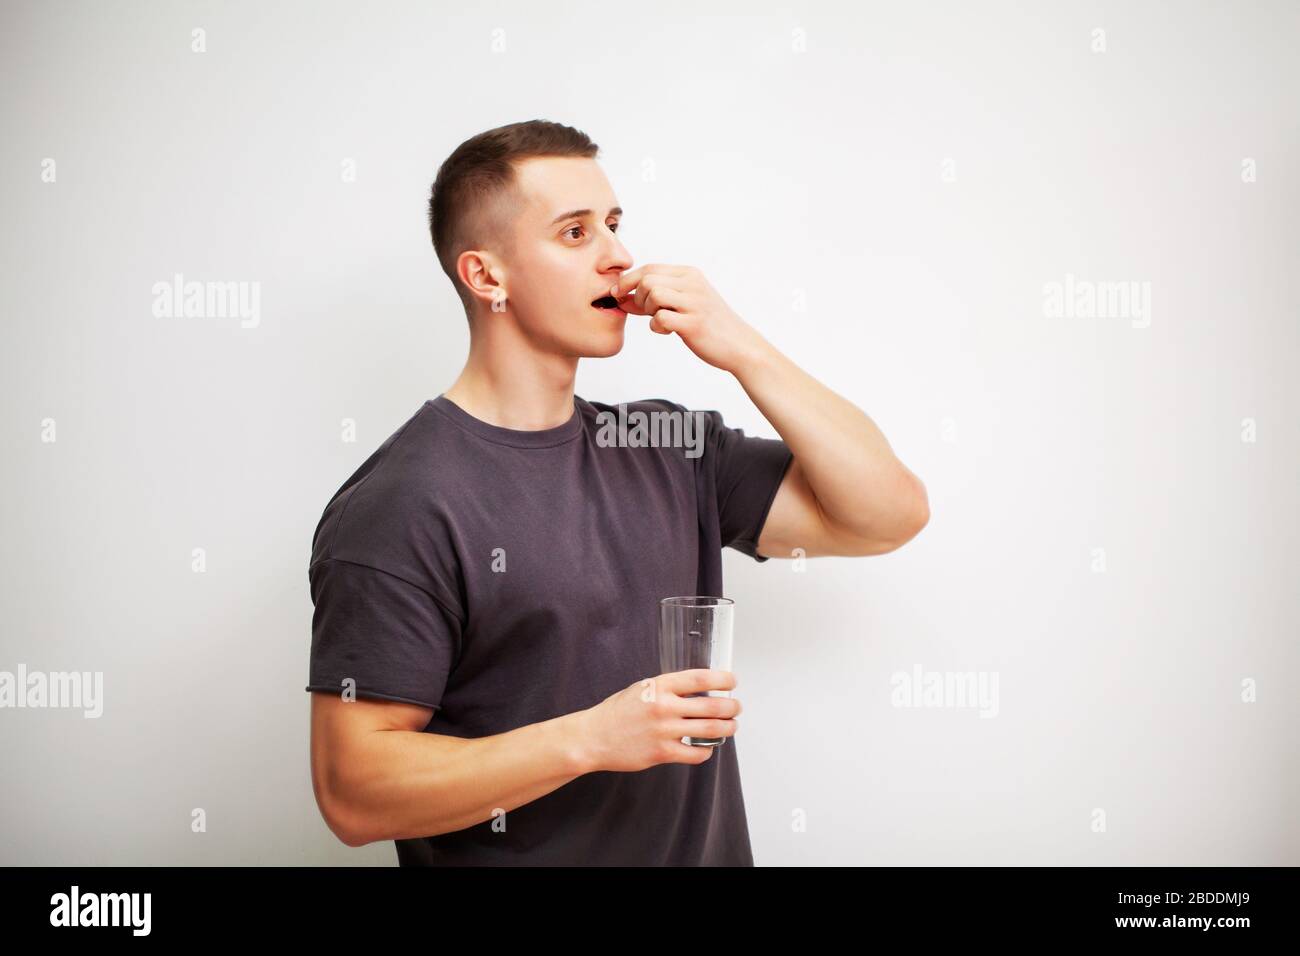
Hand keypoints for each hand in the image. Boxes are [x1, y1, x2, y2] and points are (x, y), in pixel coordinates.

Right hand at [574, 668, 741, 773]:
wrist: (593, 737)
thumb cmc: (617, 712)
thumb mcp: (642, 689)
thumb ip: (668, 689)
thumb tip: (698, 691)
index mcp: (659, 686)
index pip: (701, 679)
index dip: (722, 680)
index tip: (732, 681)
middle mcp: (664, 706)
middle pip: (713, 706)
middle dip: (732, 707)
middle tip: (736, 707)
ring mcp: (664, 730)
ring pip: (710, 730)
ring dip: (727, 728)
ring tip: (731, 727)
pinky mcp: (662, 753)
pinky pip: (696, 753)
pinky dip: (707, 751)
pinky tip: (707, 748)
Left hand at [609, 264, 770, 374]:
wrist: (739, 346)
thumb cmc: (708, 325)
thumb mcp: (684, 304)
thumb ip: (655, 298)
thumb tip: (622, 297)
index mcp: (690, 274)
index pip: (649, 267)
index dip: (628, 280)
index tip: (618, 294)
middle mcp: (693, 284)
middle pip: (647, 279)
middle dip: (637, 297)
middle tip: (645, 312)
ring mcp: (694, 303)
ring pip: (653, 294)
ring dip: (647, 310)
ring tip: (660, 321)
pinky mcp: (694, 323)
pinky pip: (660, 318)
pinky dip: (656, 326)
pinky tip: (667, 331)